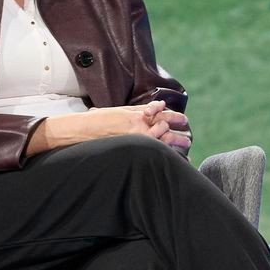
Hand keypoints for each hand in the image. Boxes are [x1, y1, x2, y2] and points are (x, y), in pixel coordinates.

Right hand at [26, 101, 190, 157]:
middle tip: (188, 134)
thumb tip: (153, 108)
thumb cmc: (97, 120)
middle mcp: (139, 124)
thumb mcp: (117, 111)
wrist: (81, 130)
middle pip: (166, 125)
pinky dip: (168, 156)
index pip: (160, 112)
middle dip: (178, 129)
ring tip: (186, 145)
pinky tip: (178, 161)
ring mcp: (137, 136)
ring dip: (177, 142)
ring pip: (164, 139)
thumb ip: (136, 110)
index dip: (173, 116)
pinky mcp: (133, 146)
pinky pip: (155, 151)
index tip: (182, 119)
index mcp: (135, 113)